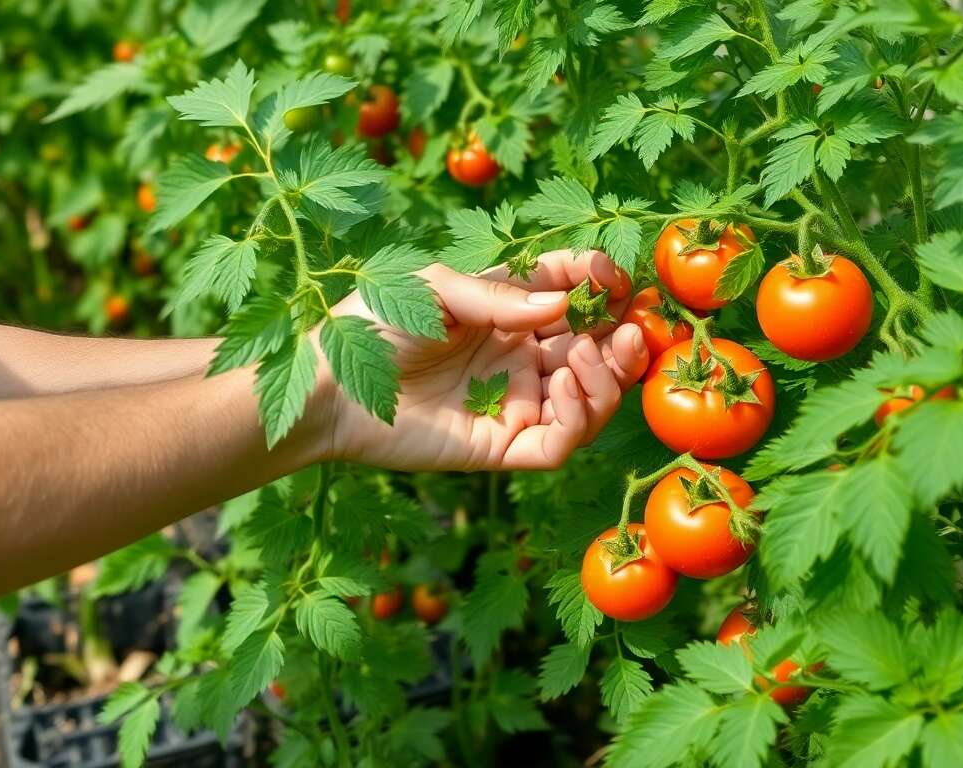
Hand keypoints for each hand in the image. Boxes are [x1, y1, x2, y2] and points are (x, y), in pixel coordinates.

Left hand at [317, 250, 648, 470]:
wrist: (328, 388)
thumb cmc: (371, 327)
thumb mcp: (434, 290)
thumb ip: (500, 295)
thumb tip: (564, 303)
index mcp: (506, 312)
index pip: (571, 293)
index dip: (599, 282)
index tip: (613, 274)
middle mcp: (518, 356)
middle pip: (595, 349)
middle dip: (623, 336)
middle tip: (633, 325)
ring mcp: (514, 403)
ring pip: (590, 399)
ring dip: (607, 376)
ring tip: (588, 353)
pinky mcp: (503, 446)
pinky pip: (560, 442)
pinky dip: (579, 417)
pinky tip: (566, 386)